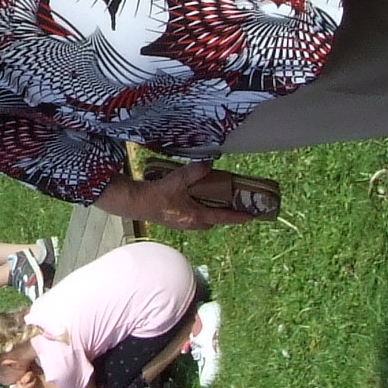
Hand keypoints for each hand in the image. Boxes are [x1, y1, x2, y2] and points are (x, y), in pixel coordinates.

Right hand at [95, 160, 273, 229]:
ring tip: (212, 200)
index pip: (222, 217)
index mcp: (196, 216)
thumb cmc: (157, 194)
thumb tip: (210, 163)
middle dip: (222, 216)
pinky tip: (191, 199)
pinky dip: (196, 210)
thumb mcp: (178, 180)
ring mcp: (181, 223)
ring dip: (208, 212)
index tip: (251, 217)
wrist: (136, 203)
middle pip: (212, 222)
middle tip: (230, 206)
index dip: (238, 217)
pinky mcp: (172, 219)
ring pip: (201, 221)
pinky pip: (191, 217)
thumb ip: (195, 172)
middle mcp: (190, 223)